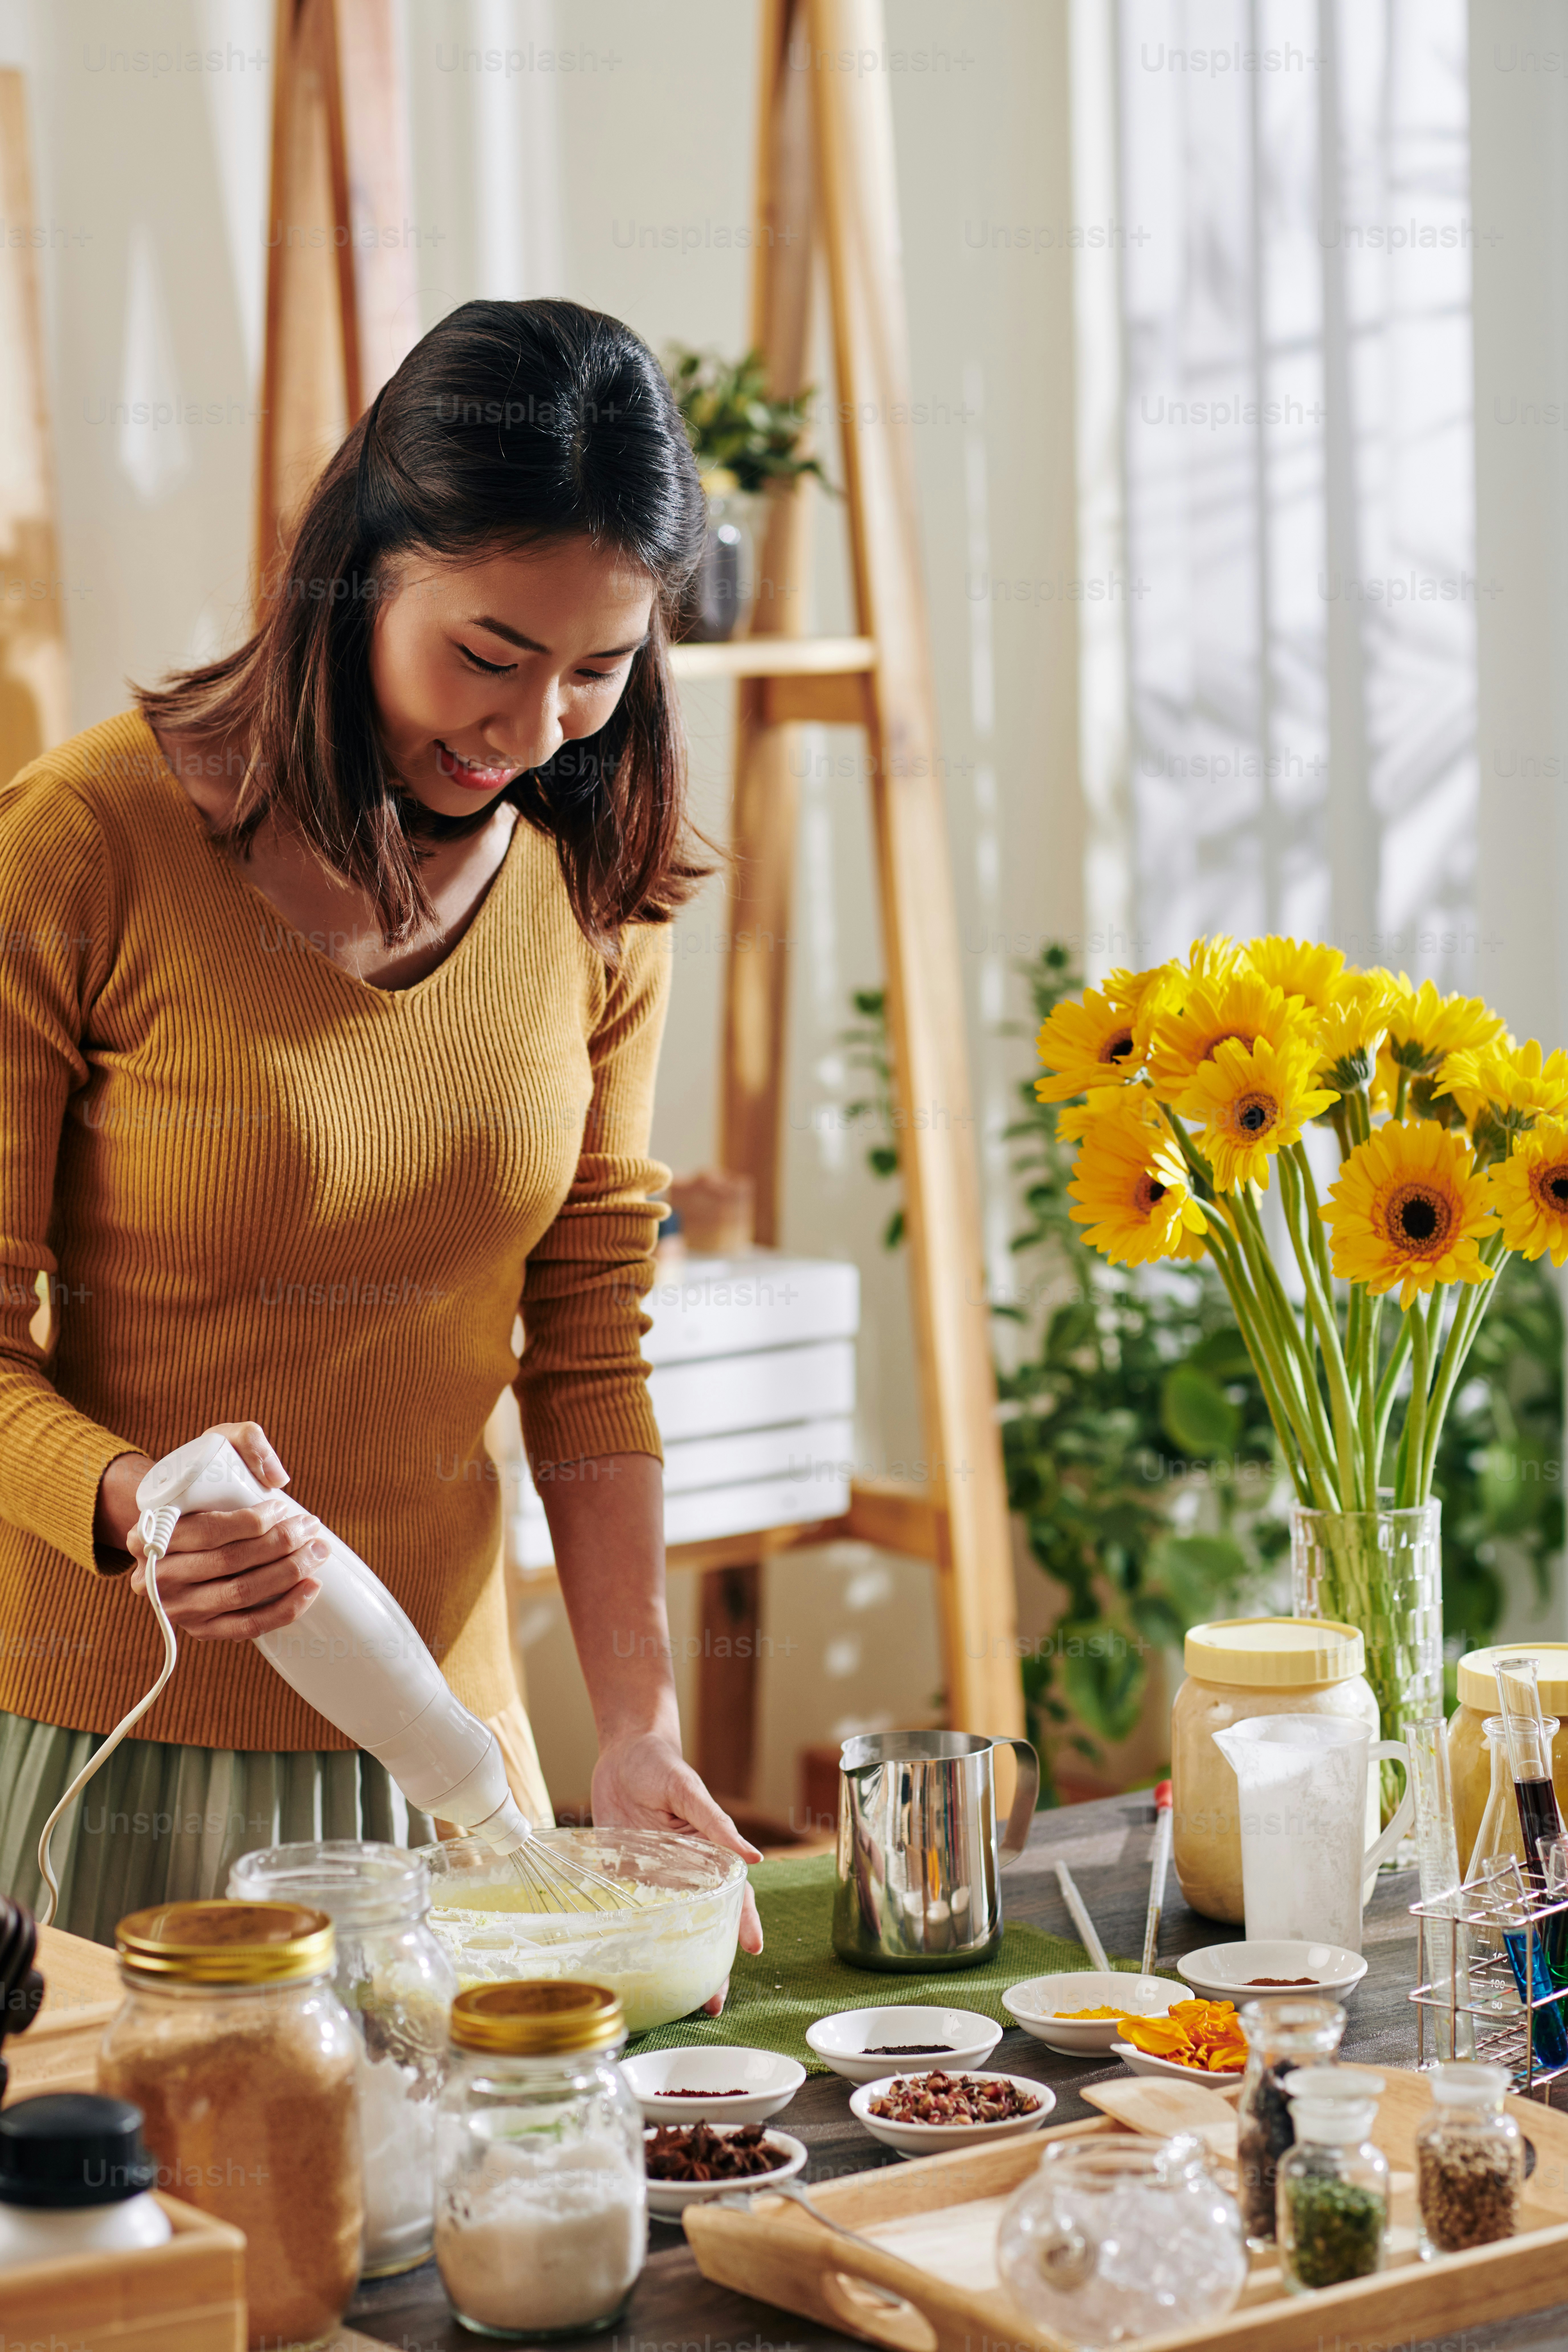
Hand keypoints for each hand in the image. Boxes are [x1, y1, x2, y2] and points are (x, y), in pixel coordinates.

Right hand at [108, 1422, 328, 1642]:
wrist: (176, 1528)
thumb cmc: (199, 1486)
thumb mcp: (212, 1447)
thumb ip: (245, 1439)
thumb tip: (276, 1475)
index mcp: (148, 1532)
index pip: (206, 1530)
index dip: (251, 1521)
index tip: (283, 1506)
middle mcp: (155, 1576)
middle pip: (228, 1563)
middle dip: (280, 1545)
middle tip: (311, 1527)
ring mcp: (177, 1607)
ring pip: (240, 1595)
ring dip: (287, 1574)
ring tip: (318, 1552)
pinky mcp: (200, 1629)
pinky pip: (245, 1627)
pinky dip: (282, 1611)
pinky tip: (310, 1590)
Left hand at [590, 1730, 763, 2015]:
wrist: (621, 1751)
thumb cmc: (661, 1764)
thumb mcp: (688, 1790)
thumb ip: (716, 1824)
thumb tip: (754, 1860)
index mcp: (708, 1853)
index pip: (733, 1896)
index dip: (742, 1925)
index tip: (752, 1952)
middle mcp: (685, 1872)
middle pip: (703, 1922)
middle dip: (712, 1961)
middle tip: (714, 2003)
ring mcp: (655, 1878)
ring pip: (671, 1927)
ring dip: (677, 1960)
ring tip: (681, 1999)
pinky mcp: (625, 1877)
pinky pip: (633, 1914)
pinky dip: (638, 1939)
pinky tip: (635, 1964)